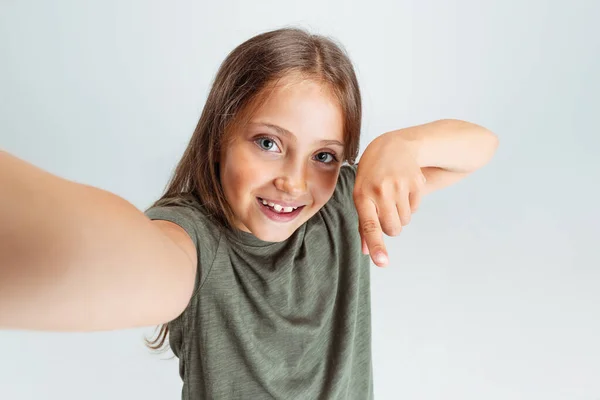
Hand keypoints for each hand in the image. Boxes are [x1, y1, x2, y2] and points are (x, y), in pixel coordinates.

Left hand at [353, 132, 425, 266]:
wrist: (393, 146)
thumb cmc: (371, 175)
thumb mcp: (360, 194)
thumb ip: (363, 224)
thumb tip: (367, 252)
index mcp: (362, 195)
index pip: (370, 225)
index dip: (376, 245)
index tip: (382, 262)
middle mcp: (380, 190)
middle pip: (393, 229)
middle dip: (391, 227)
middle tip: (385, 210)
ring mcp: (399, 185)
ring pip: (405, 221)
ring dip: (400, 214)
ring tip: (394, 194)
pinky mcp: (416, 182)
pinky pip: (415, 208)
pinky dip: (410, 204)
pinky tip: (403, 188)